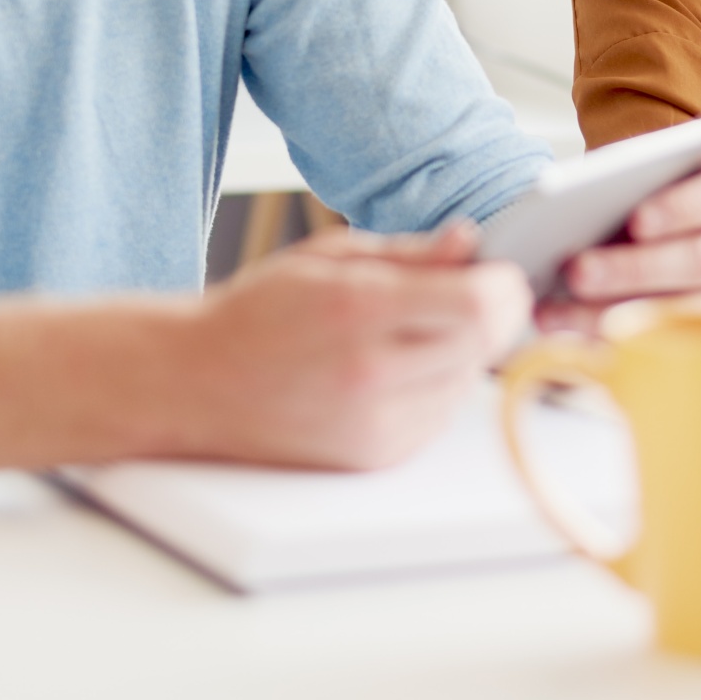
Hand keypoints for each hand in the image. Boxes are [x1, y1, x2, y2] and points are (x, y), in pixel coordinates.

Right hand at [177, 223, 530, 469]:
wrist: (198, 384)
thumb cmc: (258, 312)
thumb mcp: (327, 257)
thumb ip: (409, 252)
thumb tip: (470, 242)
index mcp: (355, 309)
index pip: (476, 305)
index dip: (503, 285)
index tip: (499, 272)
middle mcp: (368, 374)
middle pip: (484, 345)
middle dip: (494, 313)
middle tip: (476, 292)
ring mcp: (373, 425)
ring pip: (468, 381)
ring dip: (464, 351)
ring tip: (415, 329)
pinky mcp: (375, 456)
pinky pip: (440, 414)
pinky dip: (436, 386)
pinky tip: (397, 366)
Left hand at [542, 157, 700, 334]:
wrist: (622, 248)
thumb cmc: (626, 208)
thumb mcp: (621, 191)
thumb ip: (615, 189)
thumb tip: (575, 206)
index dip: (681, 207)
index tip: (636, 220)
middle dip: (635, 268)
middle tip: (578, 271)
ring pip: (678, 313)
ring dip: (610, 311)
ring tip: (556, 308)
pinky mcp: (699, 342)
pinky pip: (653, 348)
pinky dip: (597, 338)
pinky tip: (557, 325)